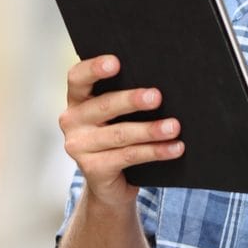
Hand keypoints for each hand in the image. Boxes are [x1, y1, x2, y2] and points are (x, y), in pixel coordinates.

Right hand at [58, 55, 183, 208]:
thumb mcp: (115, 116)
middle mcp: (72, 121)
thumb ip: (125, 99)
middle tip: (156, 96)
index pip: (78, 78)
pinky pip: (129, 156)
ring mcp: (79, 147)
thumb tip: (159, 86)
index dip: (94, 68)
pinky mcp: (93, 169)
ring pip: (120, 134)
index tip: (116, 62)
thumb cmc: (117, 139)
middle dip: (132, 100)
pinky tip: (174, 148)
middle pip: (104, 105)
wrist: (109, 186)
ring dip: (150, 129)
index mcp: (77, 100)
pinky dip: (155, 151)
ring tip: (173, 126)